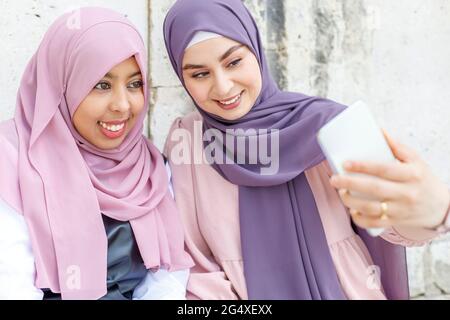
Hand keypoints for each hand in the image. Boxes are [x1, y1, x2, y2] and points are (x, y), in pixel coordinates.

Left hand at [329, 130, 449, 229]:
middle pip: (374, 189)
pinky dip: (360, 219)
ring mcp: (401, 210)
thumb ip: (397, 146)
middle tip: (334, 179)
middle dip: (350, 183)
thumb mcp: (415, 160)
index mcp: (412, 174)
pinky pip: (375, 224)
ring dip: (351, 201)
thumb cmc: (423, 179)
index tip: (346, 163)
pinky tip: (352, 211)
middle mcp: (407, 193)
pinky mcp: (397, 222)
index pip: (384, 169)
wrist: (441, 207)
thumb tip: (378, 129)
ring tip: (340, 192)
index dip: (363, 166)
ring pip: (372, 208)